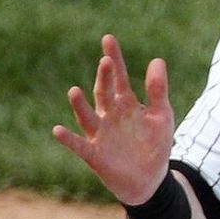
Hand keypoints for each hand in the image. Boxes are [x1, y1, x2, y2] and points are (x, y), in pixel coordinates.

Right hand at [52, 34, 173, 204]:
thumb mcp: (162, 115)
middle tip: (105, 60)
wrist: (150, 179)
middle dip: (104, 78)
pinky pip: (79, 145)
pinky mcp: (95, 155)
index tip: (108, 39)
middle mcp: (109, 116)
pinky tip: (58, 130)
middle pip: (103, 93)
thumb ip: (158, 90)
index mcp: (125, 104)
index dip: (114, 59)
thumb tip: (157, 59)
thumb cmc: (154, 144)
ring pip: (87, 117)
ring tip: (74, 91)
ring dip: (80, 105)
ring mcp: (100, 135)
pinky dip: (68, 139)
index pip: (118, 77)